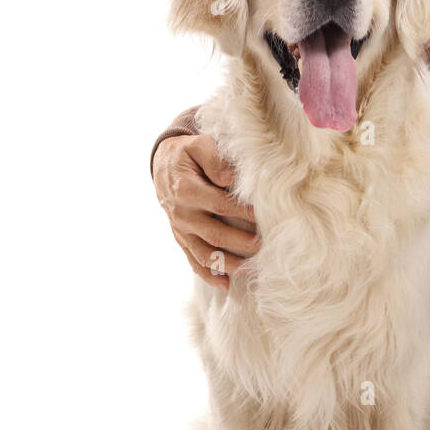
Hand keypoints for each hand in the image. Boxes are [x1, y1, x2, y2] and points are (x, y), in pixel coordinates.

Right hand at [153, 134, 259, 289]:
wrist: (165, 163)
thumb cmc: (189, 153)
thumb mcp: (199, 145)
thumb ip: (214, 159)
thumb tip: (229, 177)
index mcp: (186, 189)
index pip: (220, 205)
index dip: (243, 213)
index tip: (265, 217)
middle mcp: (181, 213)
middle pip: (215, 233)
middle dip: (241, 243)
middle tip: (265, 248)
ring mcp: (180, 229)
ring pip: (204, 252)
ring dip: (228, 264)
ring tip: (251, 271)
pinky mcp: (181, 238)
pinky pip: (193, 259)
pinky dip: (208, 274)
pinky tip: (225, 284)